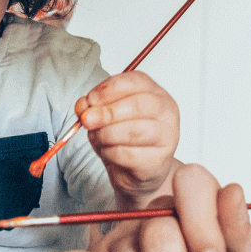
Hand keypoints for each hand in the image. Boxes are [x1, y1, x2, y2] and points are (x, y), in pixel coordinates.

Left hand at [76, 69, 178, 203]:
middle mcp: (166, 112)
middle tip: (87, 120)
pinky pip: (128, 154)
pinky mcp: (158, 160)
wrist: (136, 171)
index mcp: (155, 93)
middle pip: (138, 105)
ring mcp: (166, 136)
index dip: (110, 88)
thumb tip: (83, 106)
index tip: (91, 98)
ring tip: (97, 138)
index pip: (137, 81)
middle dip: (107, 112)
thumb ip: (93, 107)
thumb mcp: (105, 117)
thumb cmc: (123, 139)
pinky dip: (110, 153)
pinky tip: (107, 152)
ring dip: (106, 134)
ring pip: (134, 130)